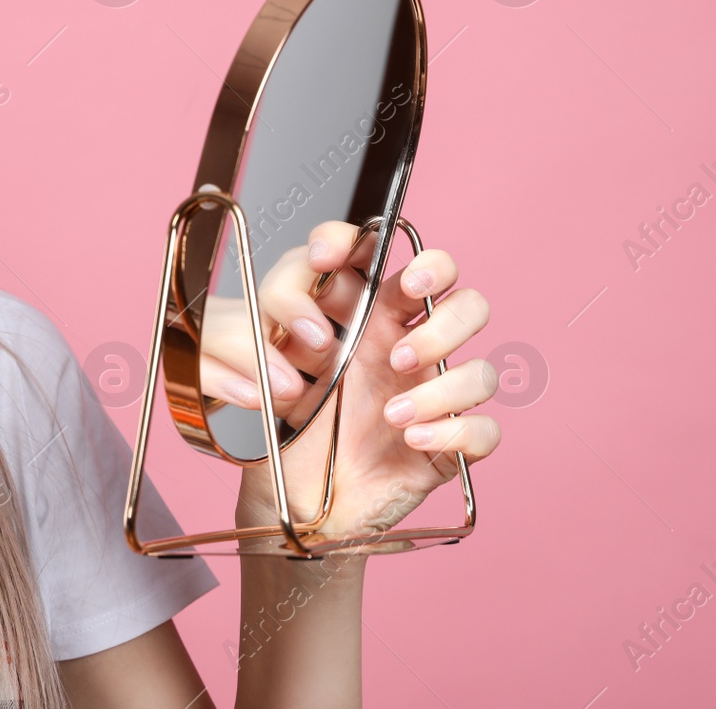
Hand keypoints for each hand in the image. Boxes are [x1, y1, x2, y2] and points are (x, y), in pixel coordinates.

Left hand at [200, 220, 499, 540]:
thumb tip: (304, 327)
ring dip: (442, 384)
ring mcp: (433, 396)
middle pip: (457, 292)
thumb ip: (268, 340)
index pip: (378, 253)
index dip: (358, 240)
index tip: (325, 257)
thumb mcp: (264, 378)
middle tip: (396, 342)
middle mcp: (404, 347)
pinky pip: (484, 429)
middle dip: (438, 307)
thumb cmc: (285, 435)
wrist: (295, 507)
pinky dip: (454, 431)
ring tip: (389, 412)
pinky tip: (411, 439)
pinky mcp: (449, 447)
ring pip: (481, 366)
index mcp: (361, 318)